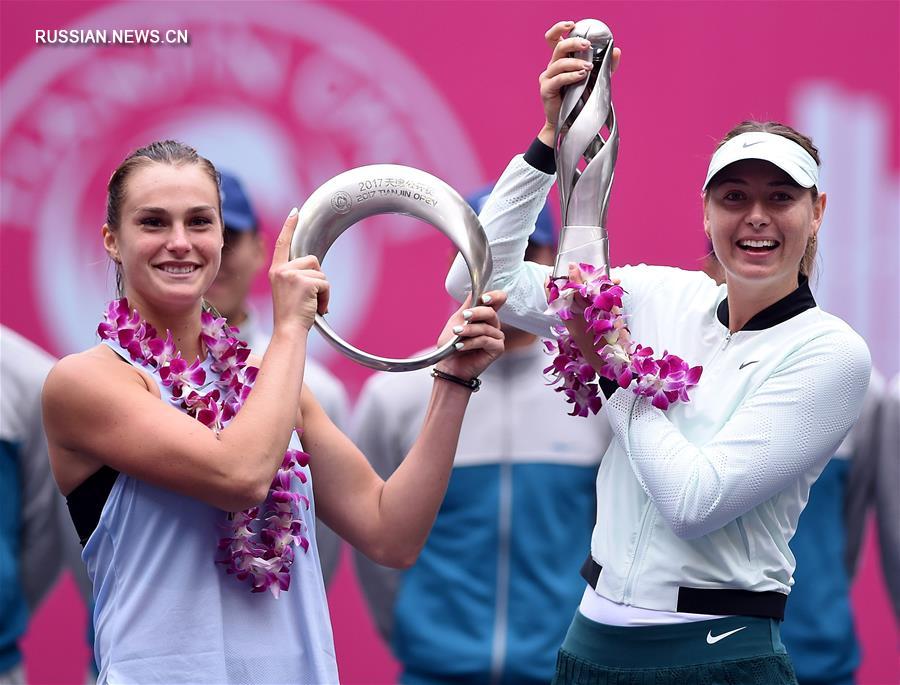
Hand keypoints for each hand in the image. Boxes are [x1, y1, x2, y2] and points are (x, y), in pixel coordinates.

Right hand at [269, 208, 330, 331]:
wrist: (289, 330)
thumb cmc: (292, 316)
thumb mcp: (289, 292)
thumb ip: (297, 278)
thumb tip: (316, 273)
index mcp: (277, 271)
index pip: (283, 244)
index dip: (289, 227)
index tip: (295, 213)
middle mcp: (281, 270)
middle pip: (313, 260)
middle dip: (318, 279)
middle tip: (310, 299)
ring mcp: (291, 275)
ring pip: (321, 273)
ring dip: (323, 291)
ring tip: (312, 305)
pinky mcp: (304, 282)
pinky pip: (325, 283)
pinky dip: (326, 297)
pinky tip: (317, 308)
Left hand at [434, 291, 506, 380]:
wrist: (449, 366)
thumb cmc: (451, 345)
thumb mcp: (457, 320)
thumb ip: (467, 306)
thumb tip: (474, 291)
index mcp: (485, 316)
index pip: (497, 300)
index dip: (494, 296)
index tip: (484, 297)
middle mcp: (493, 325)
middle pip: (491, 312)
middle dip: (476, 313)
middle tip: (465, 315)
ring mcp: (496, 337)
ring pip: (486, 328)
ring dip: (469, 330)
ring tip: (457, 334)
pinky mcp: (497, 349)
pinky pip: (485, 340)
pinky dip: (471, 343)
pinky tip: (460, 346)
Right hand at [538, 20, 621, 145]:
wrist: (570, 124)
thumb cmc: (580, 101)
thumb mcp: (595, 81)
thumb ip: (606, 67)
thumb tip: (617, 51)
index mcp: (560, 62)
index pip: (553, 39)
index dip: (559, 29)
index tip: (572, 24)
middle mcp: (552, 67)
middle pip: (557, 46)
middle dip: (573, 42)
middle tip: (587, 45)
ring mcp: (547, 78)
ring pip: (559, 63)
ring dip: (576, 63)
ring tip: (589, 68)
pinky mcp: (546, 90)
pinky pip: (558, 79)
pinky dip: (571, 76)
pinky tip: (581, 76)